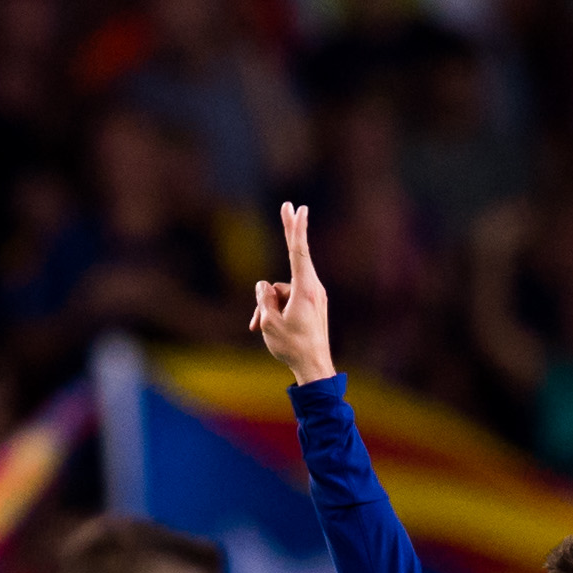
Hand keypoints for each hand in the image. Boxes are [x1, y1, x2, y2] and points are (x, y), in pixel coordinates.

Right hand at [250, 201, 335, 385]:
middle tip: (288, 205)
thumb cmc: (291, 346)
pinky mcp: (311, 305)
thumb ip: (263, 298)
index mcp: (305, 289)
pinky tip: (265, 328)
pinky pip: (288, 299)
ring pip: (282, 289)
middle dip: (290, 231)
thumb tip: (263, 286)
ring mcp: (313, 296)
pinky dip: (275, 310)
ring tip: (258, 327)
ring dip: (267, 304)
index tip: (299, 208)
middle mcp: (312, 288)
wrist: (313, 368)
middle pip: (296, 256)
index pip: (298, 251)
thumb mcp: (269, 321)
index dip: (296, 228)